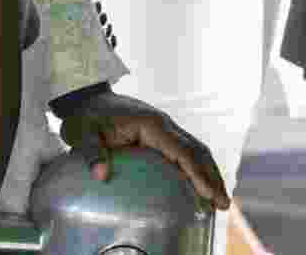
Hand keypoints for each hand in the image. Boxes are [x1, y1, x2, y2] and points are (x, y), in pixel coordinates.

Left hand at [59, 90, 231, 209]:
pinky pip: (184, 151)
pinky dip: (196, 168)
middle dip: (213, 177)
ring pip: (195, 150)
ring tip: (219, 201)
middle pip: (197, 151)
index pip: (183, 151)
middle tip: (223, 204)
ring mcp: (164, 128)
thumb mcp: (82, 134)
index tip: (211, 195)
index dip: (199, 174)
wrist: (85, 99)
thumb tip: (101, 174)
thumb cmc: (85, 116)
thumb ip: (92, 152)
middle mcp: (164, 124)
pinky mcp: (160, 134)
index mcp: (151, 124)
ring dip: (209, 173)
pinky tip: (199, 187)